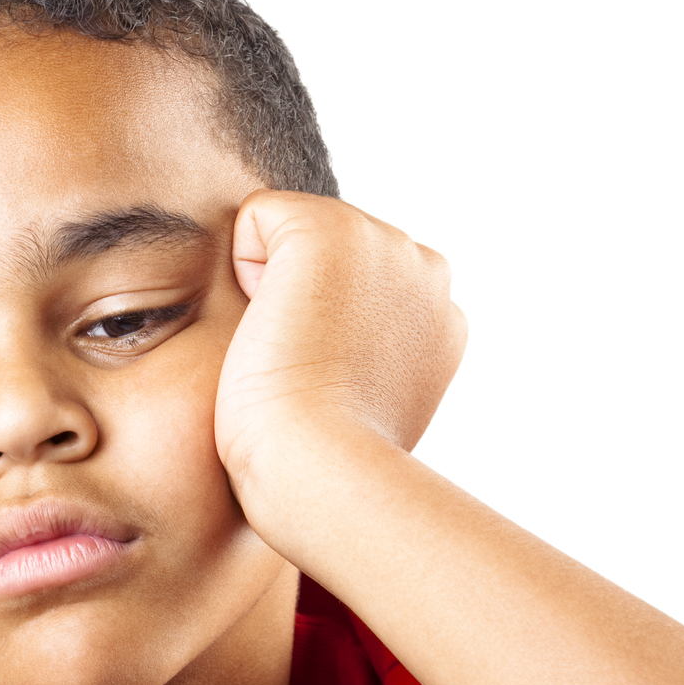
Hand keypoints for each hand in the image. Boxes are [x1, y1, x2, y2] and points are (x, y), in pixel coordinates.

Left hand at [213, 191, 465, 495]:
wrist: (323, 468)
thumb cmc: (327, 462)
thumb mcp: (366, 408)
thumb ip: (364, 358)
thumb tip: (333, 354)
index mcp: (440, 313)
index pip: (356, 286)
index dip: (320, 330)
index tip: (329, 383)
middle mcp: (426, 268)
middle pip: (325, 253)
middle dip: (301, 299)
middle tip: (309, 370)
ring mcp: (384, 241)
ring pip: (294, 234)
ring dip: (275, 287)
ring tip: (291, 349)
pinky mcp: (329, 229)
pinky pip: (259, 216)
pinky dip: (244, 265)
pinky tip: (269, 321)